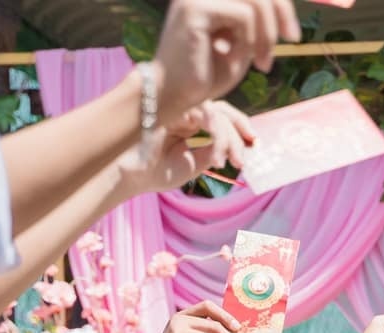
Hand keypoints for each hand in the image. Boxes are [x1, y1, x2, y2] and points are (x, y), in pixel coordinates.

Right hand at [121, 101, 253, 197]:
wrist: (129, 174)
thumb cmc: (155, 171)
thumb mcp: (193, 164)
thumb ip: (213, 152)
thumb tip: (238, 149)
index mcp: (190, 122)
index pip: (221, 118)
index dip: (239, 130)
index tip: (254, 146)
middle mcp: (186, 111)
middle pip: (223, 110)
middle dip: (240, 130)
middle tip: (248, 153)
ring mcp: (179, 107)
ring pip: (216, 111)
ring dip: (229, 137)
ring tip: (234, 161)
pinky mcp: (174, 106)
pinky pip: (206, 113)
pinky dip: (217, 134)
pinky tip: (216, 156)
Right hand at [154, 0, 302, 118]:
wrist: (173, 97)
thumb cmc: (206, 77)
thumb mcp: (242, 45)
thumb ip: (258, 24)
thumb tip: (283, 6)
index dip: (281, 6)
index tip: (292, 35)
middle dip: (281, 14)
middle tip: (291, 40)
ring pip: (255, 1)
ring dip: (266, 35)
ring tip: (261, 62)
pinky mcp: (195, 9)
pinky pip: (243, 16)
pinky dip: (248, 41)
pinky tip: (235, 60)